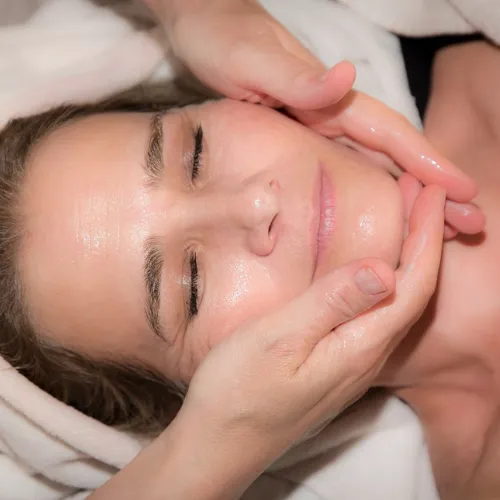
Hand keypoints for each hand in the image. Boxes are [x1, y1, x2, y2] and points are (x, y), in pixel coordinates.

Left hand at [147, 0, 482, 236]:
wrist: (201, 28)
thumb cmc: (223, 39)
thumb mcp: (253, 60)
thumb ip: (298, 78)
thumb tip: (346, 79)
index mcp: (328, 99)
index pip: (388, 134)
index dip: (426, 162)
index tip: (464, 190)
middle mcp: (331, 116)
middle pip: (392, 156)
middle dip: (432, 190)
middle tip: (470, 224)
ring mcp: (317, 128)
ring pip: (373, 166)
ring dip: (409, 196)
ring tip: (439, 229)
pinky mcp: (298, 138)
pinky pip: (342, 170)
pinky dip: (370, 191)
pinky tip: (379, 213)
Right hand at [181, 185, 445, 466]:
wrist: (220, 442)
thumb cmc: (240, 391)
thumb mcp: (280, 339)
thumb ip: (331, 304)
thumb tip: (385, 270)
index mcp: (359, 346)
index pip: (414, 283)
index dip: (427, 235)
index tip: (431, 191)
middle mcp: (366, 355)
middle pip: (413, 291)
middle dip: (424, 238)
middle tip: (421, 192)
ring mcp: (351, 362)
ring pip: (396, 302)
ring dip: (407, 255)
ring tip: (405, 218)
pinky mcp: (334, 362)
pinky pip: (375, 313)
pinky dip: (383, 277)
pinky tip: (372, 266)